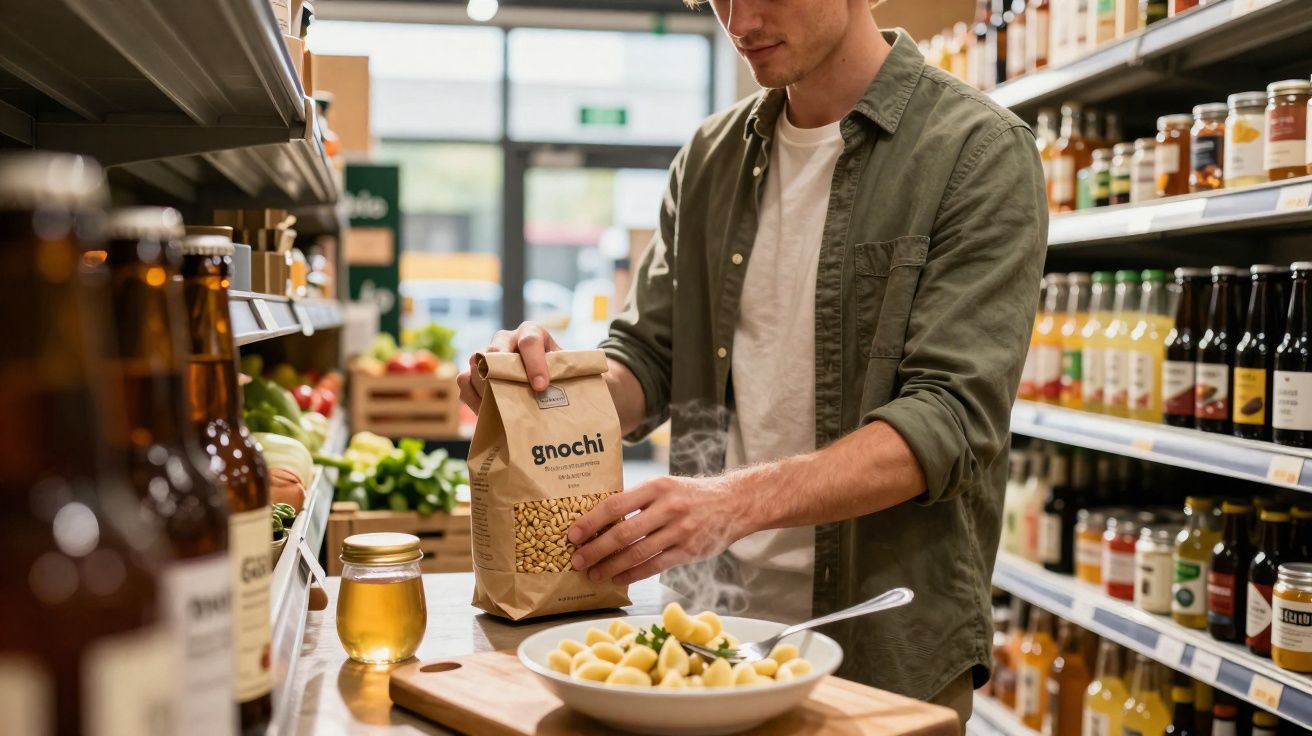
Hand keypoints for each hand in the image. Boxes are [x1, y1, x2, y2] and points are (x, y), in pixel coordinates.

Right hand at [456, 322, 560, 413]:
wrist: (540, 375)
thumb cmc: (554, 372)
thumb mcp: (562, 369)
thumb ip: (560, 374)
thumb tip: (552, 393)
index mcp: (531, 332)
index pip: (529, 341)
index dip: (535, 364)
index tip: (541, 386)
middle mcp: (505, 338)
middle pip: (494, 350)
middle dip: (501, 375)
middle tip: (511, 398)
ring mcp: (486, 351)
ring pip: (475, 364)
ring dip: (485, 387)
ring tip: (499, 406)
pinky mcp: (473, 369)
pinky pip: (464, 381)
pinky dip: (473, 398)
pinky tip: (487, 411)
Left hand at [567, 475, 751, 584]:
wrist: (734, 503)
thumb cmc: (691, 495)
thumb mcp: (665, 486)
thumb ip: (637, 500)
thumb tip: (600, 519)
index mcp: (657, 487)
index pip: (615, 505)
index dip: (591, 522)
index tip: (572, 534)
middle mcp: (668, 508)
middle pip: (622, 532)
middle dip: (595, 549)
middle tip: (577, 560)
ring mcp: (680, 531)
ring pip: (637, 553)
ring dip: (611, 566)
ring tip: (594, 574)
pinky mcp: (689, 551)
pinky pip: (655, 566)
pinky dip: (633, 574)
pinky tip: (618, 578)